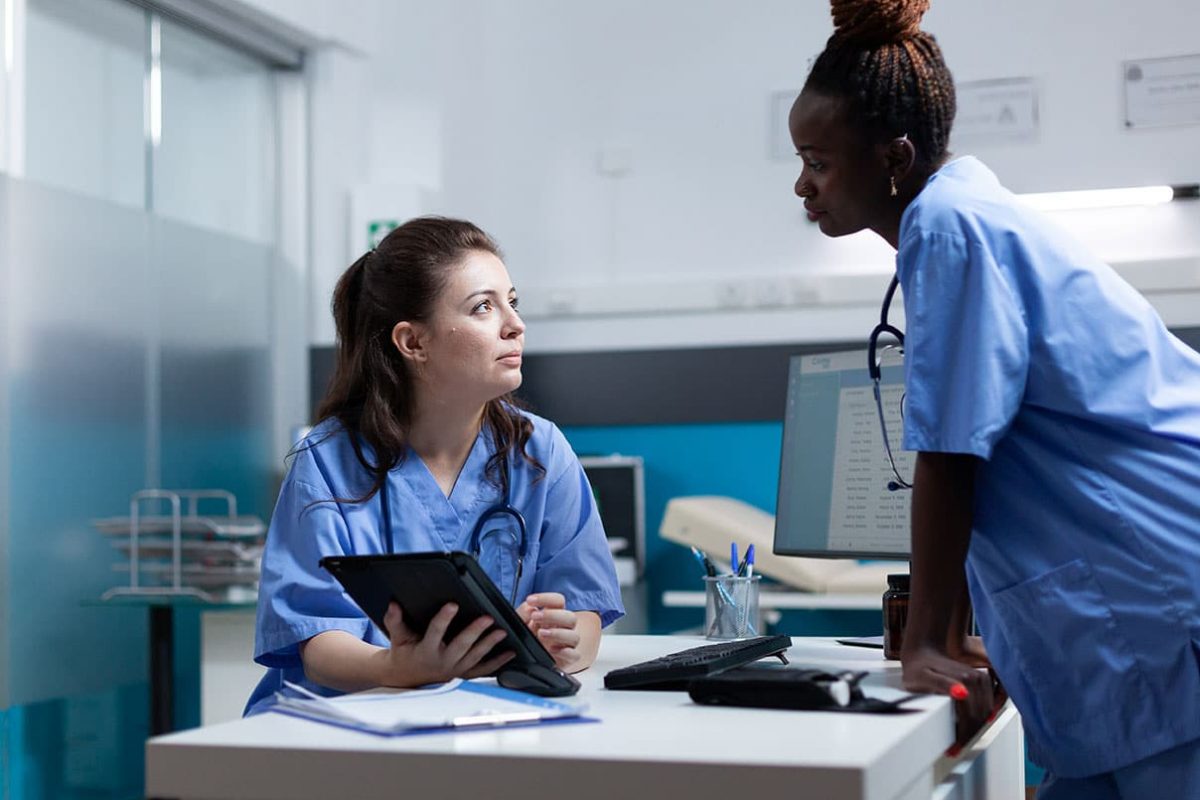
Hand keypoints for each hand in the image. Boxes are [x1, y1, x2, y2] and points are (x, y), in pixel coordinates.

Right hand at [377, 601, 514, 686]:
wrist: (406, 677)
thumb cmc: (404, 653)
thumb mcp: (397, 637)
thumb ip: (395, 620)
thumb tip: (394, 604)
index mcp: (425, 651)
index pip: (435, 632)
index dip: (443, 619)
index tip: (452, 605)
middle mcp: (442, 662)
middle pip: (461, 645)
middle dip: (475, 632)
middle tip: (487, 618)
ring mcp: (455, 670)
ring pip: (475, 657)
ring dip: (489, 644)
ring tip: (501, 631)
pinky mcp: (464, 674)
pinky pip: (483, 670)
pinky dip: (497, 662)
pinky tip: (510, 653)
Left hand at [517, 592, 582, 671]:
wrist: (531, 660)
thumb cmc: (528, 638)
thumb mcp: (520, 624)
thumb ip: (522, 613)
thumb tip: (529, 608)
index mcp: (554, 615)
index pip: (558, 601)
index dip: (546, 598)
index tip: (530, 600)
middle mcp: (563, 628)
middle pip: (570, 617)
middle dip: (553, 615)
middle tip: (535, 616)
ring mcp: (567, 644)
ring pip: (574, 636)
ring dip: (558, 633)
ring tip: (541, 634)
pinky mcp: (568, 659)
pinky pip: (575, 655)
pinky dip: (565, 652)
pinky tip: (552, 650)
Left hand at [901, 641, 994, 749]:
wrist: (923, 651)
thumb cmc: (919, 666)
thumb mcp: (923, 677)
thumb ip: (942, 685)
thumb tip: (962, 693)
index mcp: (965, 680)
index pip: (970, 718)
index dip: (961, 737)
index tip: (952, 749)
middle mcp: (977, 679)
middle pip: (979, 717)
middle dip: (967, 735)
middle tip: (953, 747)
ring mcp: (982, 678)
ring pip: (985, 713)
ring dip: (973, 728)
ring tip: (957, 739)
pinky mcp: (982, 679)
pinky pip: (986, 705)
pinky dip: (977, 718)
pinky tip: (964, 724)